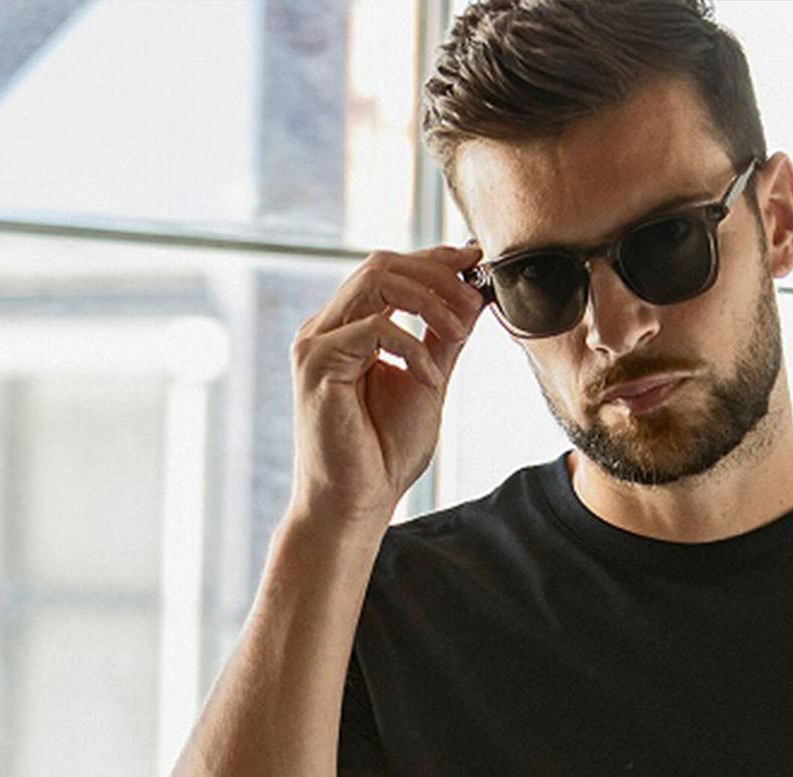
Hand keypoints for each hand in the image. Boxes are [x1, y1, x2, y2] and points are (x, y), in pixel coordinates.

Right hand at [288, 241, 488, 527]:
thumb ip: (443, 339)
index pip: (389, 269)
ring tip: (459, 331)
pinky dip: (412, 348)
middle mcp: (327, 327)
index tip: (475, 258)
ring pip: (375, 282)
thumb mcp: (428, 382)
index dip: (433, 258)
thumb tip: (472, 297)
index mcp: (349, 327)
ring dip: (429, 300)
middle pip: (381, 264)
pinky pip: (373, 329)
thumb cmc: (385, 452)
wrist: (356, 503)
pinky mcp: (317, 365)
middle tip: (474, 299)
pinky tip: (430, 379)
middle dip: (437, 275)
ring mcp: (317, 343)